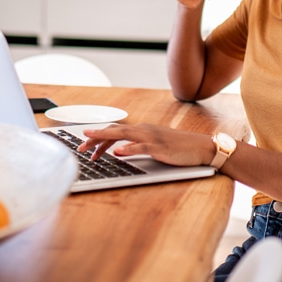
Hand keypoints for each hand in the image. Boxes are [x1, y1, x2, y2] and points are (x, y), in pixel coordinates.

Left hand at [77, 123, 214, 167]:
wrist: (201, 147)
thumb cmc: (179, 148)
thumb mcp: (155, 145)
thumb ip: (138, 146)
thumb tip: (119, 151)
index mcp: (142, 130)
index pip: (116, 131)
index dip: (99, 137)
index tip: (85, 146)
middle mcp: (144, 130)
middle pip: (115, 131)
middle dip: (96, 138)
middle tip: (80, 146)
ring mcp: (152, 138)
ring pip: (124, 135)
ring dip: (105, 139)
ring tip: (91, 145)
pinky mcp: (160, 148)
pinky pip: (142, 147)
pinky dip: (129, 148)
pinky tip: (118, 152)